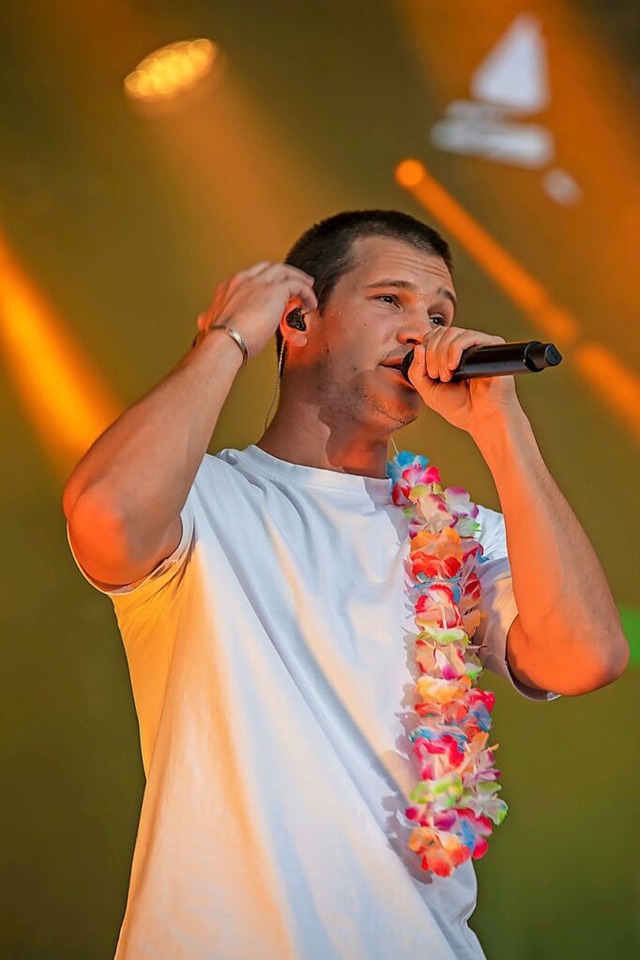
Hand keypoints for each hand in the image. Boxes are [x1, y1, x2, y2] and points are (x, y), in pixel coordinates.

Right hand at [196, 262, 316, 358]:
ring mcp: (259, 283)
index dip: (265, 283)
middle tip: (296, 283)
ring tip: (308, 291)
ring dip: (298, 280)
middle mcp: (243, 280)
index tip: (273, 292)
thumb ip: (209, 318)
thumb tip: (203, 320)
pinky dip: (306, 293)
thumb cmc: (218, 339)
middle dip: (284, 275)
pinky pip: (297, 285)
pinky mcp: (275, 290)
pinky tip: (310, 304)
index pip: (251, 277)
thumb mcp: (210, 323)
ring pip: (284, 272)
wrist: (223, 342)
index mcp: (228, 287)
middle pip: (269, 268)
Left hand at [407, 326, 522, 435]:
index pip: (434, 336)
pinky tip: (453, 367)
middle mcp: (465, 348)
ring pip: (452, 333)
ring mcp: (478, 346)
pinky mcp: (492, 346)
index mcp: (451, 354)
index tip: (428, 373)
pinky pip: (469, 336)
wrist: (482, 420)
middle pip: (441, 333)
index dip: (425, 349)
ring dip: (441, 354)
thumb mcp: (428, 391)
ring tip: (446, 376)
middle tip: (436, 376)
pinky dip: (455, 349)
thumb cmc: (460, 407)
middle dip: (432, 354)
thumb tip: (417, 347)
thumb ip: (416, 371)